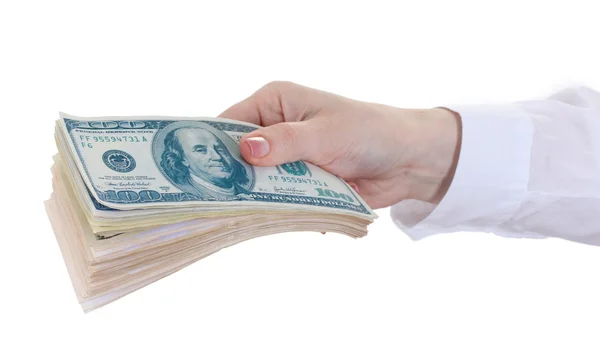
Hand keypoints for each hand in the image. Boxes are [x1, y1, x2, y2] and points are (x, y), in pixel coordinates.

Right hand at [219, 81, 460, 208]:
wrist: (408, 159)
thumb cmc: (368, 132)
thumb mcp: (324, 134)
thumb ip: (284, 142)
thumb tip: (245, 149)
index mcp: (275, 102)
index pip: (230, 122)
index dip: (212, 145)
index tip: (195, 171)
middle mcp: (276, 128)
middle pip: (241, 155)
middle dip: (234, 176)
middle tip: (215, 202)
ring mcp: (288, 157)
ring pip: (258, 181)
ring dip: (258, 196)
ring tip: (242, 216)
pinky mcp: (301, 181)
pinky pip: (279, 197)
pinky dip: (278, 208)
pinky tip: (274, 221)